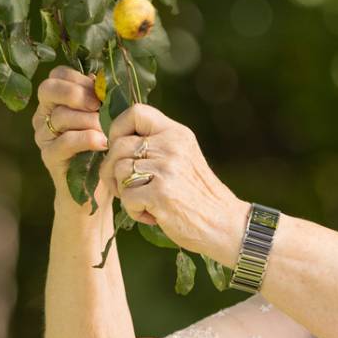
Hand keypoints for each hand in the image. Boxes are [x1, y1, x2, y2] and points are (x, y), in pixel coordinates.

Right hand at [31, 66, 106, 203]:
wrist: (98, 187)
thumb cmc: (104, 147)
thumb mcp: (106, 118)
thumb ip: (101, 98)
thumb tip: (102, 80)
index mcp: (56, 101)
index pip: (57, 75)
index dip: (78, 79)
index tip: (99, 92)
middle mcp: (44, 115)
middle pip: (48, 89)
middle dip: (76, 94)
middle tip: (98, 106)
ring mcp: (44, 136)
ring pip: (60, 116)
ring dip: (88, 120)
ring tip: (107, 130)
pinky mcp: (49, 156)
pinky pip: (64, 141)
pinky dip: (85, 139)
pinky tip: (102, 142)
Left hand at [100, 103, 245, 258]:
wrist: (224, 224)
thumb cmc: (198, 195)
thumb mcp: (184, 158)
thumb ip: (157, 145)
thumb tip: (114, 143)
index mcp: (177, 134)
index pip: (136, 112)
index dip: (117, 129)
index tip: (118, 148)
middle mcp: (172, 146)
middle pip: (119, 146)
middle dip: (112, 170)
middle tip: (126, 187)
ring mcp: (166, 169)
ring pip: (119, 172)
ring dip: (124, 193)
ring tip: (146, 202)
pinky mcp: (160, 193)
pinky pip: (126, 197)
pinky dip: (134, 211)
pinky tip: (152, 214)